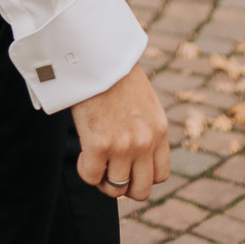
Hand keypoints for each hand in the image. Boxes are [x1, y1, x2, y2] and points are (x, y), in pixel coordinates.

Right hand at [71, 62, 169, 200]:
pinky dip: (85, 170)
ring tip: (94, 161)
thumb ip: (143, 127)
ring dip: (102, 180)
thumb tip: (134, 152)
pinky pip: (91, 177)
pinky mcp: (100, 144)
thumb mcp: (142, 101)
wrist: (98, 53)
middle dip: (124, 186)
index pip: (160, 175)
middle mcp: (145, 142)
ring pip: (115, 188)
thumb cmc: (114, 72)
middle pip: (141, 190)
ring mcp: (124, 145)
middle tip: (109, 170)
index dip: (142, 177)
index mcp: (159, 130)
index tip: (128, 167)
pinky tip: (83, 154)